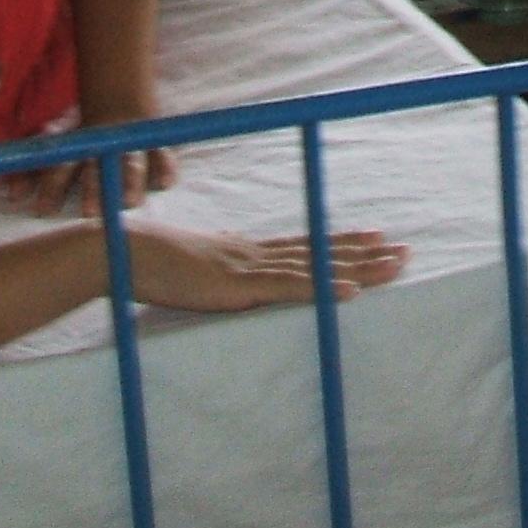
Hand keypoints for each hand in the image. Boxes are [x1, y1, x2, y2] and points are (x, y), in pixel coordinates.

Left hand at [21, 105, 177, 217]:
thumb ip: (32, 172)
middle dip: (91, 187)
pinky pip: (161, 155)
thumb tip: (11, 195)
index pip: (60, 164)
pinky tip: (166, 182)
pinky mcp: (153, 144)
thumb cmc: (83, 142)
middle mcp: (102, 146)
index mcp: (76, 146)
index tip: (40, 210)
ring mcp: (129, 143)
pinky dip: (165, 167)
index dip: (50, 186)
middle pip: (95, 166)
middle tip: (89, 212)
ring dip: (129, 181)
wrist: (119, 104)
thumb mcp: (57, 150)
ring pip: (129, 162)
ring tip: (129, 203)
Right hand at [125, 227, 409, 312]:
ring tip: (395, 264)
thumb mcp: (193, 266)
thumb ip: (216, 266)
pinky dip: (324, 289)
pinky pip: (291, 290)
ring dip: (361, 268)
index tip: (375, 236)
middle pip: (323, 253)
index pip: (306, 246)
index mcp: (247, 252)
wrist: (123, 253)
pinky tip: (352, 291)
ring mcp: (251, 269)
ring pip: (318, 269)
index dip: (342, 243)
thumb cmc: (149, 262)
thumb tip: (227, 265)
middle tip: (405, 251)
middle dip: (366, 253)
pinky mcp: (240, 287)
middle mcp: (258, 255)